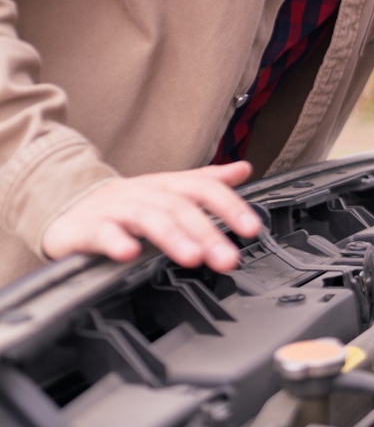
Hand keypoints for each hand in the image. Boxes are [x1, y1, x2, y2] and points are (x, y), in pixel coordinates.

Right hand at [41, 161, 259, 270]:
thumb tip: (243, 169)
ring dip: (172, 237)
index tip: (252, 228)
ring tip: (192, 256)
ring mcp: (115, 210)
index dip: (230, 206)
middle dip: (207, 232)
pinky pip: (101, 233)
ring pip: (146, 218)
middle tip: (227, 257)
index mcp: (165, 185)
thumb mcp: (168, 189)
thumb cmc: (125, 203)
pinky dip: (115, 242)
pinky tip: (129, 253)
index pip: (203, 188)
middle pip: (179, 207)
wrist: (69, 206)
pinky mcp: (86, 229)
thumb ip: (206, 182)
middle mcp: (143, 193)